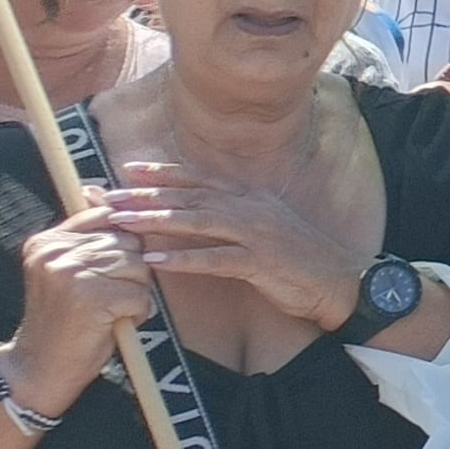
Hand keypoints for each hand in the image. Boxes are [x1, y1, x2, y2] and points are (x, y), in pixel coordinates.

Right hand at [5, 199, 158, 408]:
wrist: (39, 369)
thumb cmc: (64, 320)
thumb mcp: (68, 271)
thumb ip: (86, 237)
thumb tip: (103, 193)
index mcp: (47, 241)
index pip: (106, 217)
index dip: (124, 242)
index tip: (115, 268)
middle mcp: (54, 252)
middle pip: (128, 243)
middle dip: (132, 272)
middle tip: (109, 298)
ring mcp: (70, 273)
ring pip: (138, 267)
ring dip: (136, 292)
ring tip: (109, 311)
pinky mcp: (90, 297)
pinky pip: (140, 294)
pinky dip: (137, 312)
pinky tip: (113, 324)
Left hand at [102, 156, 365, 330]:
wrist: (341, 280)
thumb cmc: (300, 258)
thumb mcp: (267, 227)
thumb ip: (234, 216)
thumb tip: (199, 211)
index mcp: (252, 197)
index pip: (201, 179)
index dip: (164, 172)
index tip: (128, 168)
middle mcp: (252, 208)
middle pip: (191, 196)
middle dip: (146, 194)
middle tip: (108, 195)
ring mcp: (257, 233)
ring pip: (198, 221)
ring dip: (156, 221)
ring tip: (122, 222)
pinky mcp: (260, 262)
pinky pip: (214, 259)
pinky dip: (183, 260)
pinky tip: (154, 262)